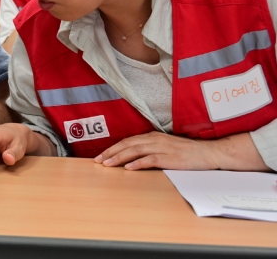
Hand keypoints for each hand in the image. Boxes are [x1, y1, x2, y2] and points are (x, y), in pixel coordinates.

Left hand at [94, 131, 220, 170]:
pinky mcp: (169, 157)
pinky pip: (150, 159)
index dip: (113, 148)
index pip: (128, 141)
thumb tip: (133, 158)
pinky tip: (128, 168)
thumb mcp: (165, 147)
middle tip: (98, 160)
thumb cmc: (187, 152)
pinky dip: (137, 163)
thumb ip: (150, 149)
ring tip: (107, 164)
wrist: (208, 153)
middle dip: (111, 152)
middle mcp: (155, 139)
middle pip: (127, 144)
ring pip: (134, 151)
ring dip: (119, 158)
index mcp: (153, 136)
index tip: (101, 156)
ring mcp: (162, 148)